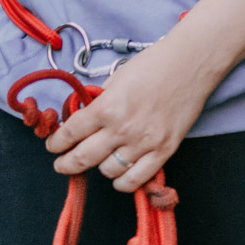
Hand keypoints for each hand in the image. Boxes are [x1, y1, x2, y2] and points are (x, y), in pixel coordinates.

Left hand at [45, 36, 216, 191]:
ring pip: (108, 171)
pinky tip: (118, 174)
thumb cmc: (154, 65)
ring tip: (100, 159)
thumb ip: (100, 104)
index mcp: (107, 107)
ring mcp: (143, 143)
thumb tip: (83, 122)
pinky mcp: (163, 151)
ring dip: (99, 167)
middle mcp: (122, 128)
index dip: (56, 144)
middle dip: (66, 164)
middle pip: (83, 159)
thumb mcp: (117, 79)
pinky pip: (135, 180)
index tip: (53, 147)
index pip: (70, 134)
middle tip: (62, 165)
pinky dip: (122, 181)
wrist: (192, 63)